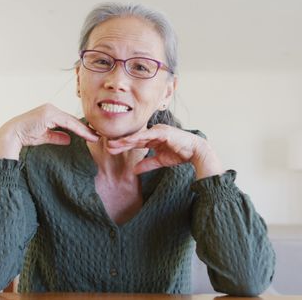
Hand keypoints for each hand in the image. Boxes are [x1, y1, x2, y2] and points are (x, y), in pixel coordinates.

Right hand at [0, 104, 98, 159]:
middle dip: (86, 128)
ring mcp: (50, 110)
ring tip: (96, 136)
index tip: (92, 135)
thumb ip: (57, 136)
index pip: (69, 121)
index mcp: (50, 113)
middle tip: (99, 135)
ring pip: (72, 121)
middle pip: (72, 120)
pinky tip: (87, 135)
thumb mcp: (44, 137)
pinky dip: (78, 129)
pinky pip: (67, 123)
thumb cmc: (25, 136)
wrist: (12, 135)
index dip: (81, 129)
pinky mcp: (49, 114)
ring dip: (85, 130)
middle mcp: (51, 109)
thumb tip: (68, 139)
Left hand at [106, 124, 223, 178]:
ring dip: (124, 140)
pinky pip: (146, 136)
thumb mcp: (160, 161)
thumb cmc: (180, 154)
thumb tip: (134, 170)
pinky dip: (136, 138)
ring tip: (112, 144)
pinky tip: (126, 141)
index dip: (123, 145)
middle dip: (120, 142)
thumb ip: (147, 164)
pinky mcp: (162, 132)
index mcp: (152, 138)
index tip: (110, 149)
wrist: (195, 151)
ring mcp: (157, 130)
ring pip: (137, 136)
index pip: (134, 142)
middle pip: (133, 138)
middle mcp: (153, 132)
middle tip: (106, 145)